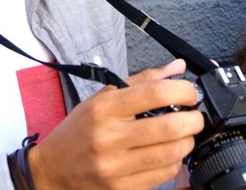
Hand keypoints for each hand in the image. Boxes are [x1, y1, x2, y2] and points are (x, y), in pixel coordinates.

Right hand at [29, 59, 203, 189]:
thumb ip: (142, 81)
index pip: (155, 93)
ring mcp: (115, 166)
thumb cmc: (78, 132)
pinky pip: (162, 175)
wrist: (51, 170)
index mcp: (104, 109)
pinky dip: (174, 162)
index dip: (183, 91)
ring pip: (171, 153)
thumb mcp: (102, 99)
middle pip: (169, 127)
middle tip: (194, 117)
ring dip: (187, 142)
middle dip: (193, 120)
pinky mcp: (121, 188)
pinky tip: (168, 154)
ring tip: (184, 136)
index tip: (191, 93)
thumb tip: (178, 68)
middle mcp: (109, 137)